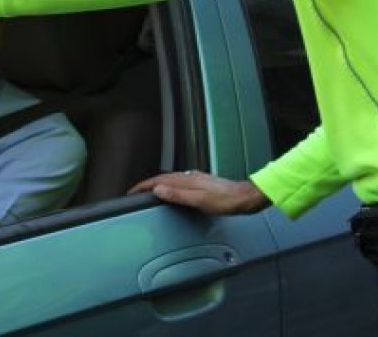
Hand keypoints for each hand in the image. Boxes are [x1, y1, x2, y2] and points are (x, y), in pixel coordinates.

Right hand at [128, 170, 270, 214]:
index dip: (143, 186)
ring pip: (171, 181)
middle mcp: (190, 177)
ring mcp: (196, 179)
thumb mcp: (199, 201)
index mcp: (186, 180)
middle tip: (137, 193)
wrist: (245, 198)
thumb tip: (158, 190)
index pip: (158, 181)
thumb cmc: (226, 201)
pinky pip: (179, 184)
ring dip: (159, 186)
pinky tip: (174, 193)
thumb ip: (178, 195)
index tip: (132, 191)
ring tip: (150, 193)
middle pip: (162, 179)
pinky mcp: (202, 184)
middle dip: (147, 185)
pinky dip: (170, 188)